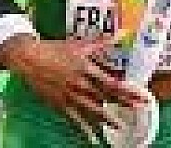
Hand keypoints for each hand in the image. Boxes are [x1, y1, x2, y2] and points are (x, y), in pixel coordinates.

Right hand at [1, 36, 146, 137]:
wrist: (29, 58)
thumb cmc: (55, 49)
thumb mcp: (78, 44)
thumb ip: (100, 42)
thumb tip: (121, 34)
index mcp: (85, 67)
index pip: (111, 82)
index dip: (127, 90)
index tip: (141, 95)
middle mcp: (79, 83)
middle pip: (105, 97)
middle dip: (123, 103)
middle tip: (138, 109)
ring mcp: (69, 96)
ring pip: (91, 110)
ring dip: (106, 118)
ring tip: (119, 126)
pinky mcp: (60, 104)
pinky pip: (74, 119)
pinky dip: (84, 129)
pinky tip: (92, 137)